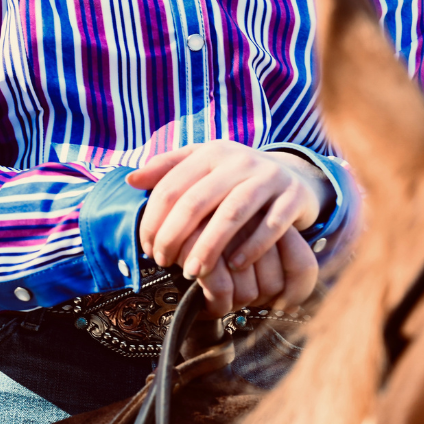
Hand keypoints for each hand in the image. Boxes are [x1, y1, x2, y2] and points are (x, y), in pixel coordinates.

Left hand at [127, 143, 324, 314]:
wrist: (293, 176)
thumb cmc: (236, 176)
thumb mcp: (203, 163)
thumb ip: (166, 169)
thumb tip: (131, 180)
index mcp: (211, 152)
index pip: (172, 186)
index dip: (154, 218)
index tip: (147, 246)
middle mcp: (239, 160)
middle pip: (197, 201)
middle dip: (174, 235)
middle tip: (163, 262)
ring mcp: (268, 178)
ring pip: (232, 214)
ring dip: (209, 246)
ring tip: (192, 272)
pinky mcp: (292, 197)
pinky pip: (271, 226)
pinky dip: (251, 247)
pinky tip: (234, 266)